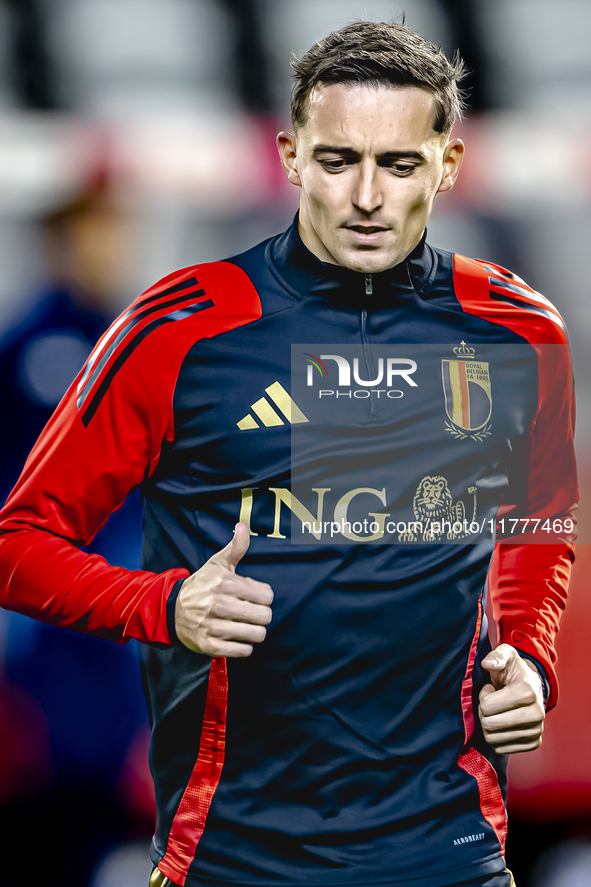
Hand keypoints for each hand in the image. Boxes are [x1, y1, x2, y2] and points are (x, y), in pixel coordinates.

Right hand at [175, 523, 272, 656]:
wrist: (172, 609)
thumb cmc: (202, 585)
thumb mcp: (218, 563)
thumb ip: (235, 547)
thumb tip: (242, 525)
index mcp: (225, 583)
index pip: (267, 596)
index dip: (263, 596)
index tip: (253, 596)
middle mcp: (220, 604)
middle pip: (265, 616)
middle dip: (261, 615)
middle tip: (251, 613)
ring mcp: (214, 626)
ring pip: (257, 635)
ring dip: (254, 631)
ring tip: (244, 625)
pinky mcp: (209, 645)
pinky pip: (243, 651)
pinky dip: (244, 646)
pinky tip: (236, 637)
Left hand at [478, 644, 544, 753]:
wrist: (531, 685)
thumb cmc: (514, 670)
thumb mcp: (505, 655)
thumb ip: (496, 656)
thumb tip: (488, 663)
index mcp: (528, 691)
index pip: (488, 706)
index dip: (483, 696)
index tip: (490, 689)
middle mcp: (537, 713)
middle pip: (490, 724)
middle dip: (483, 712)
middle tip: (490, 702)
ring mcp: (537, 729)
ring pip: (494, 739)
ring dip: (489, 725)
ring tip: (497, 711)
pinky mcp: (534, 742)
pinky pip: (503, 748)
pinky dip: (497, 737)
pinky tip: (503, 723)